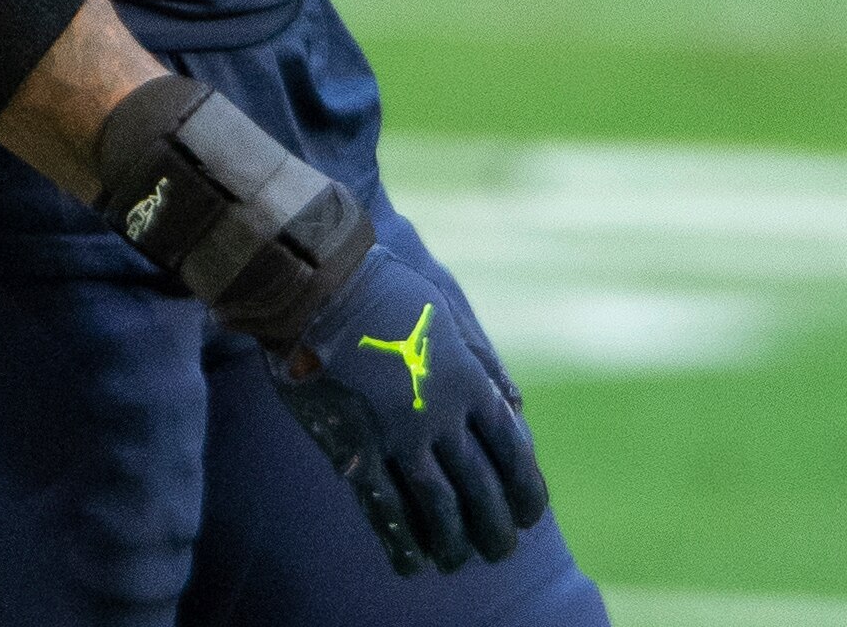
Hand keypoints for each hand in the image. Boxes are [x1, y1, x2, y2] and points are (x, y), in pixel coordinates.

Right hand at [266, 247, 547, 574]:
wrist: (318, 284)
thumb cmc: (382, 289)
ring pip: (439, 508)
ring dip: (454, 542)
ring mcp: (398, 435)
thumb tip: (518, 408)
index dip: (525, 490)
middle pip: (482, 488)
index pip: (512, 451)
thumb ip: (482, 364)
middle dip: (496, 527)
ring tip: (459, 561)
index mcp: (468, 381)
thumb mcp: (446, 314)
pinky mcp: (355, 448)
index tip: (529, 514)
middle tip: (500, 549)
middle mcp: (441, 414)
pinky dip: (401, 542)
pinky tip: (411, 563)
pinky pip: (384, 508)